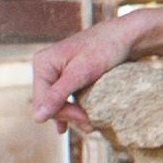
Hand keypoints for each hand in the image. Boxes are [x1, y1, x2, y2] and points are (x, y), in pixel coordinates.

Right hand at [31, 7, 162, 132]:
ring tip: (88, 126)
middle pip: (49, 102)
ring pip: (57, 101)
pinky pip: (65, 96)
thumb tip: (36, 119)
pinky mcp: (70, 75)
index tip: (86, 120)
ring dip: (71, 115)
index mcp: (43, 63)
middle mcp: (46, 67)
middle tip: (90, 126)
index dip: (62, 113)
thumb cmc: (105, 49)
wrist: (126, 35)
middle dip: (68, 115)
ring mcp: (57, 71)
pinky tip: (69, 126)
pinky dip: (72, 108)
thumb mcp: (82, 73)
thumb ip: (58, 95)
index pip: (43, 99)